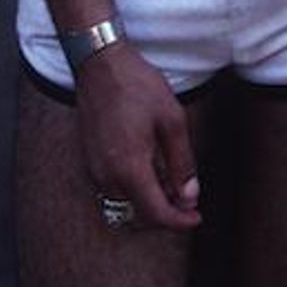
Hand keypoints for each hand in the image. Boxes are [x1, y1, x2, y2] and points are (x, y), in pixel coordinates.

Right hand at [75, 42, 200, 232]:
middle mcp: (107, 177)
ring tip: (173, 182)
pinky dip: (135, 189)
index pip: (156, 213)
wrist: (100, 65)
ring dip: (150, 202)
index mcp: (129, 169)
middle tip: (189, 199)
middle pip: (139, 215)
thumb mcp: (172, 120)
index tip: (196, 218)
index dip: (179, 221)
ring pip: (126, 204)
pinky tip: (153, 169)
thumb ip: (182, 162)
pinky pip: (114, 189)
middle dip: (166, 213)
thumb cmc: (138, 87)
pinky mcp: (90, 161)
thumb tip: (189, 196)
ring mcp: (95, 170)